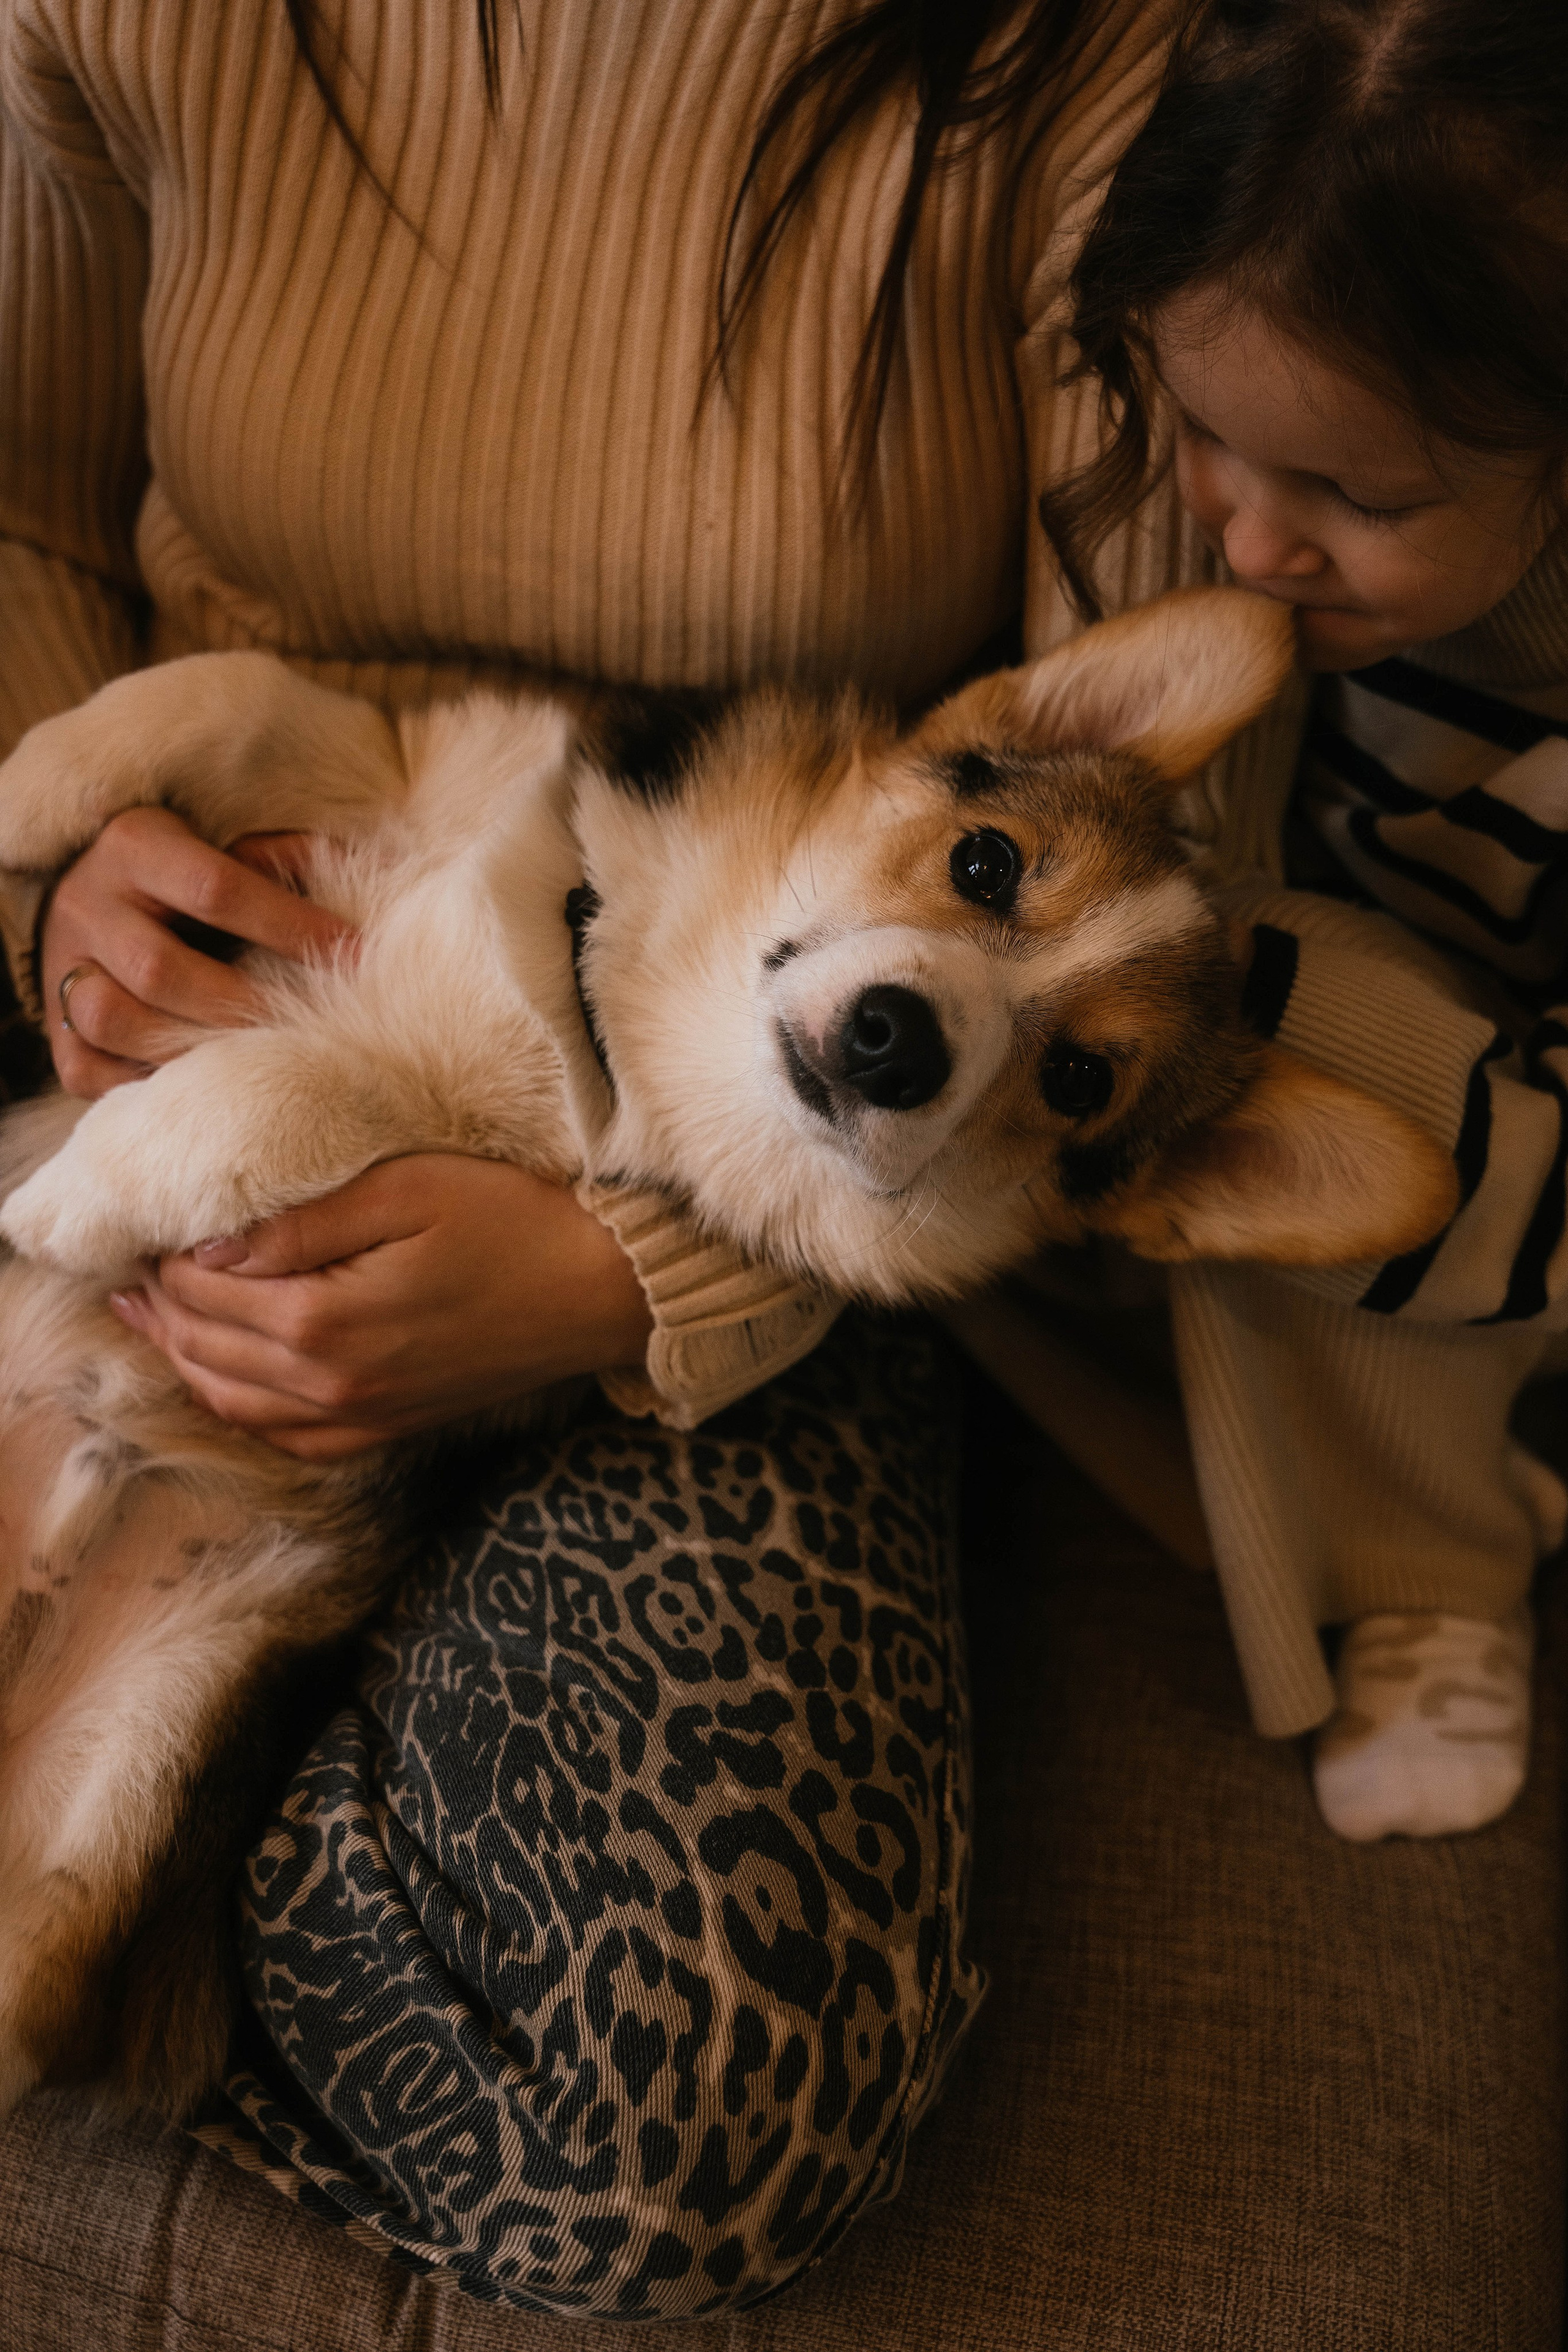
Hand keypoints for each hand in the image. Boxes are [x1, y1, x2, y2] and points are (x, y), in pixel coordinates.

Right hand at [41, 808, 352, 1097]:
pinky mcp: (56, 1033)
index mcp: (138, 844)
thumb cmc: (187, 874)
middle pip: (161, 968)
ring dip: (190, 1048)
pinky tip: (202, 1086)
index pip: (216, 888)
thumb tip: (366, 876)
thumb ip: (288, 859)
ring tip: (258, 1062)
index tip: (354, 955)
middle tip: (310, 1028)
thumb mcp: (225, 843)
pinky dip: (146, 1086)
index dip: (290, 926)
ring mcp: (63, 968)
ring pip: (114, 1019)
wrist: (91, 896)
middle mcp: (89, 903)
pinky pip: (90, 1071)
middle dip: (243, 1004)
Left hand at [107, 1154, 654, 1460]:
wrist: (599, 1289)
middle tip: (130, 1267)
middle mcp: (333, 1383)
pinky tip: (226, 1378)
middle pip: (207, 1349)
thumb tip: (210, 1244)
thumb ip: (302, 1221)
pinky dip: (240, 1409)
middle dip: (158, 1308)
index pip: (206, 1291)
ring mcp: (362, 1415)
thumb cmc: (512, 1219)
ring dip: (184, 1359)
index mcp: (326, 1319)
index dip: (165, 1258)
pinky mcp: (389, 1427)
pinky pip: (288, 1437)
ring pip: (234, 1402)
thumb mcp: (405, 1189)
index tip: (145, 1224)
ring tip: (151, 1318)